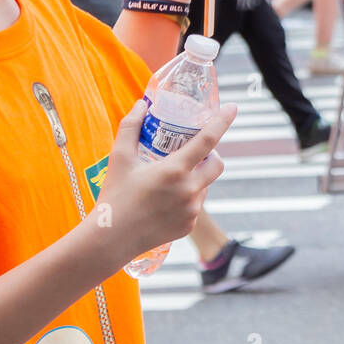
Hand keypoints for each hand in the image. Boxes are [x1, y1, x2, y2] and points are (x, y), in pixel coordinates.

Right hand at [98, 98, 237, 263]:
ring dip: (197, 176)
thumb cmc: (114, 195)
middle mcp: (189, 190)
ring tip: (172, 178)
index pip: (207, 140)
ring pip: (206, 185)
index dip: (222, 121)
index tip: (232, 107)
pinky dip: (188, 196)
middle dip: (211, 154)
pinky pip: (196, 204)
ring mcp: (191, 210)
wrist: (111, 239)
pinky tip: (167, 199)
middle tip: (193, 152)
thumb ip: (130, 126)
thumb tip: (141, 105)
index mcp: (174, 170)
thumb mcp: (119, 157)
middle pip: (217, 164)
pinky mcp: (188, 225)